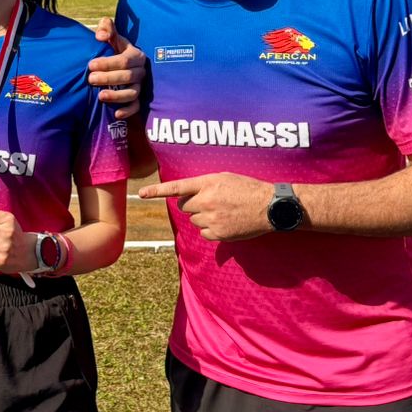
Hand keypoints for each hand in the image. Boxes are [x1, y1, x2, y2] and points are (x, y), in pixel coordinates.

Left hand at [89, 18, 146, 118]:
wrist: (117, 62)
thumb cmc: (111, 47)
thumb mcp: (110, 34)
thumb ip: (105, 28)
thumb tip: (101, 36)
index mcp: (135, 55)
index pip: (125, 60)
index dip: (108, 63)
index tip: (91, 65)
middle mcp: (140, 71)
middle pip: (128, 77)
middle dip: (108, 78)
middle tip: (90, 79)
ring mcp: (140, 86)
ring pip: (133, 92)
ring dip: (117, 96)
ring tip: (100, 96)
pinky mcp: (137, 99)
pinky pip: (136, 106)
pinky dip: (128, 111)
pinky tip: (116, 114)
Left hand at [139, 172, 272, 240]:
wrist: (270, 206)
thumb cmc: (249, 188)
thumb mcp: (226, 177)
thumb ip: (205, 184)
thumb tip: (190, 194)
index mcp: (207, 183)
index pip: (176, 187)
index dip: (157, 190)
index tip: (141, 193)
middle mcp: (206, 200)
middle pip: (183, 206)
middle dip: (192, 205)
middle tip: (210, 202)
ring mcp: (211, 218)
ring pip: (193, 220)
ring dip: (202, 217)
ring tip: (223, 211)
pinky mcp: (218, 233)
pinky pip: (204, 233)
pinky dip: (211, 230)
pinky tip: (226, 223)